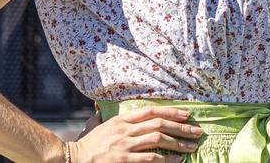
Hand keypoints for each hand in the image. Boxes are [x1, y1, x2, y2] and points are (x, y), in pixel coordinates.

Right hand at [69, 106, 203, 161]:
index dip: (171, 112)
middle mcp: (125, 129)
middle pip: (159, 124)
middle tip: (197, 131)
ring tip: (192, 147)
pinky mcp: (123, 160)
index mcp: (121, 119)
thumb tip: (129, 112)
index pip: (151, 111)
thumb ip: (119, 119)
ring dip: (178, 143)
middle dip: (181, 128)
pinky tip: (177, 160)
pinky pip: (150, 158)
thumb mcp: (103, 125)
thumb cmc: (90, 144)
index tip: (187, 115)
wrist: (72, 158)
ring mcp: (124, 145)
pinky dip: (166, 160)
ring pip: (158, 140)